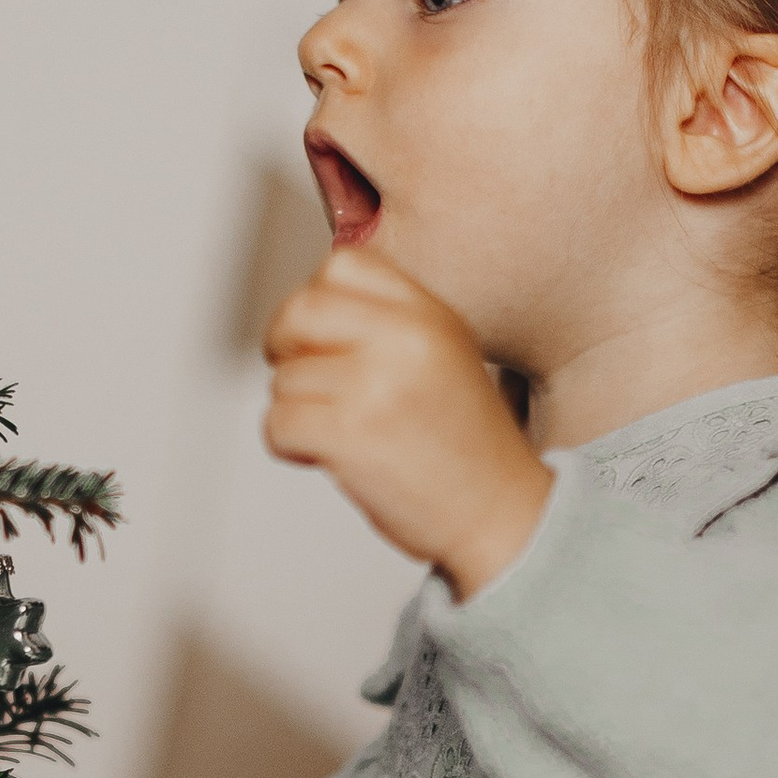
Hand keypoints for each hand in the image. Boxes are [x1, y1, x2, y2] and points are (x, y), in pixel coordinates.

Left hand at [263, 247, 551, 599]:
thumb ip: (388, 323)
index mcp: (429, 314)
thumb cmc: (467, 448)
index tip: (317, 334)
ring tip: (340, 433)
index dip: (314, 299)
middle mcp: (405, 339)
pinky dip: (289, 447)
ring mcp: (376, 385)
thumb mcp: (445, 355)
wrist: (500, 513)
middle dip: (284, 346)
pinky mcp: (350, 435)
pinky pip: (278, 424)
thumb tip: (307, 313)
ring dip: (296, 410)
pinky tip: (325, 456)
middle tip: (302, 379)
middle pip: (299, 309)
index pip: (342, 264)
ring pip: (284, 378)